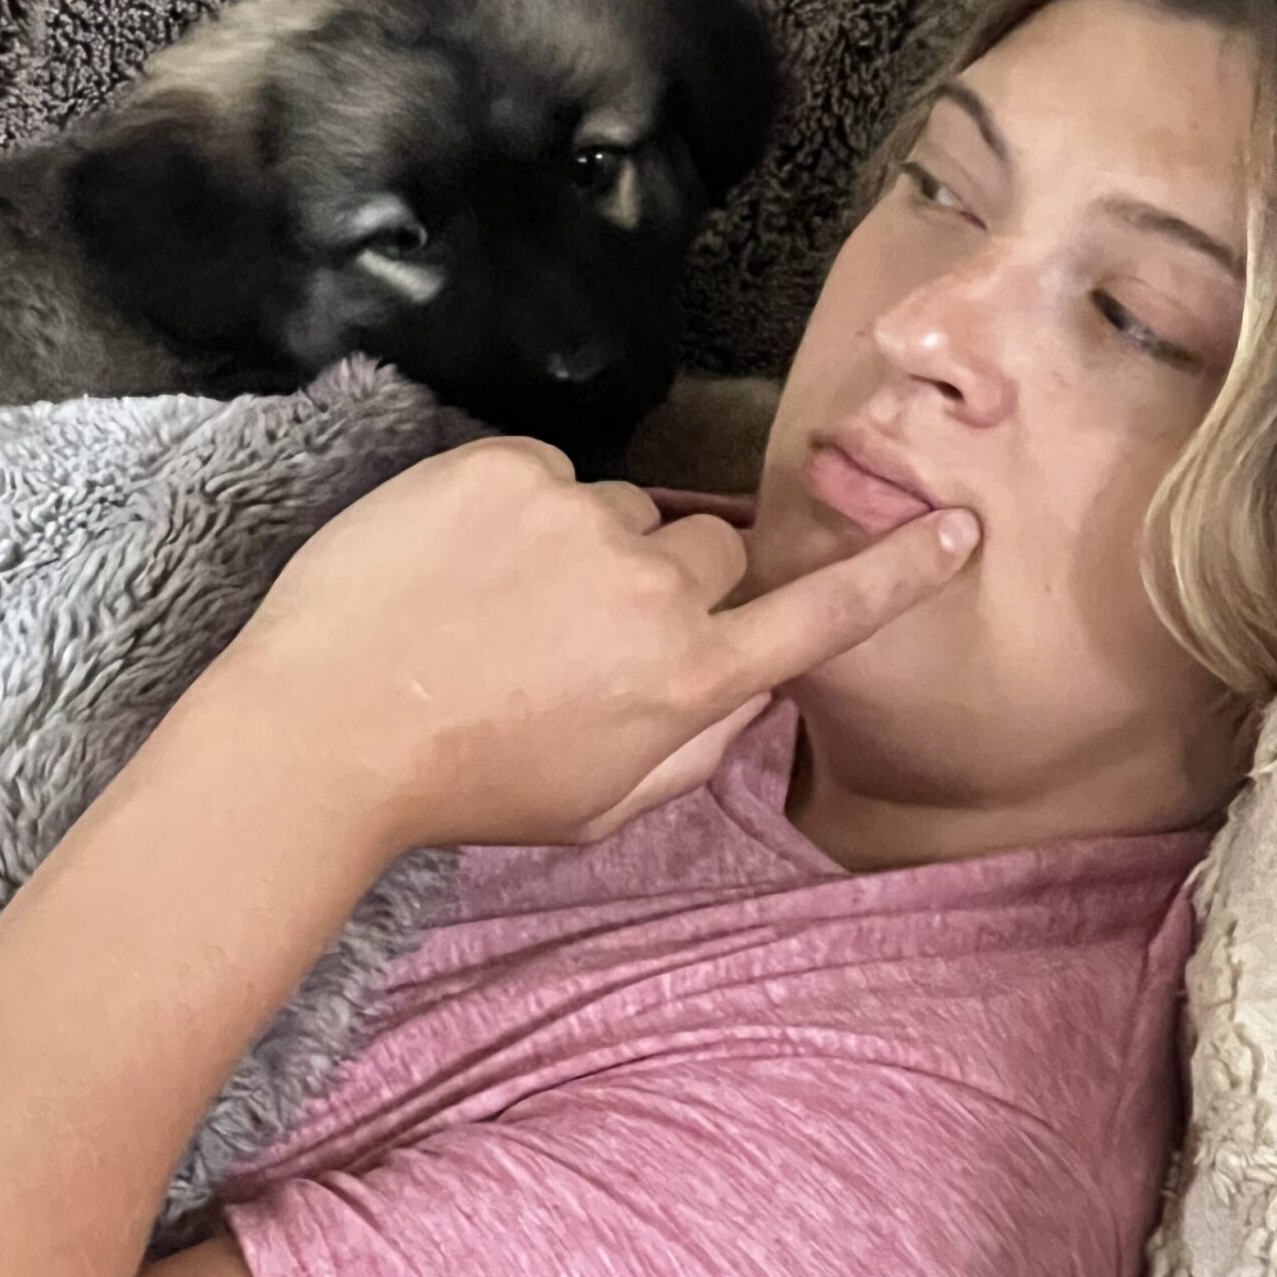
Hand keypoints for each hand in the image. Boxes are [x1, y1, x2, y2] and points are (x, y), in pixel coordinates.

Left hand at [228, 436, 978, 851]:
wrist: (324, 731)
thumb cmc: (466, 786)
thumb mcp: (603, 807)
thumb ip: (698, 744)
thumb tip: (753, 687)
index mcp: (688, 681)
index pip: (819, 616)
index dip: (894, 575)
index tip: (952, 530)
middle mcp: (656, 590)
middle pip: (713, 551)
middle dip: (671, 582)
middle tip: (582, 632)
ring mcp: (581, 519)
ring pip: (620, 511)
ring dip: (582, 548)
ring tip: (494, 609)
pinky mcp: (506, 469)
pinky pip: (544, 474)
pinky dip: (512, 512)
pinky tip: (456, 570)